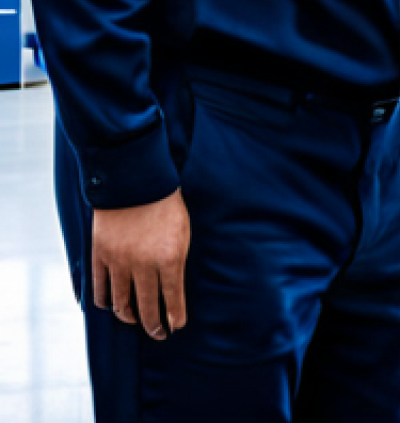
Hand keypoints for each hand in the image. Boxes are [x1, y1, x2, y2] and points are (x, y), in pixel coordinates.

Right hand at [92, 189, 190, 339]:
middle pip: (147, 308)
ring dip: (129, 317)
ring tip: (135, 320)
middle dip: (154, 325)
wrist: (135, 181)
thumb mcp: (183, 231)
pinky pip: (100, 289)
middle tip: (159, 334)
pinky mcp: (100, 256)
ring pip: (121, 303)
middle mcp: (144, 265)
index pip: (173, 299)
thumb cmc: (166, 204)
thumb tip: (174, 285)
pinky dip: (105, 302)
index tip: (177, 326)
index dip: (175, 317)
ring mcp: (119, 263)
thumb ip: (177, 259)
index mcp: (170, 258)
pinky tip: (112, 306)